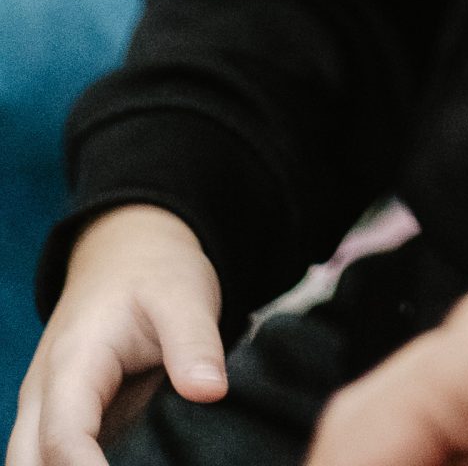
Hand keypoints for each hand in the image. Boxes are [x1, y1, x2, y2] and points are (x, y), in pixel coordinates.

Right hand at [8, 206, 224, 465]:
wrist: (126, 254)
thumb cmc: (154, 272)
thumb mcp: (184, 293)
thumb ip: (193, 342)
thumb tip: (210, 392)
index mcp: (72, 365)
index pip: (62, 439)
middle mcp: (44, 396)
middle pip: (27, 465)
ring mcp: (47, 413)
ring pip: (31, 465)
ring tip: (138, 464)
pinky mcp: (63, 423)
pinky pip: (53, 461)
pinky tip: (132, 463)